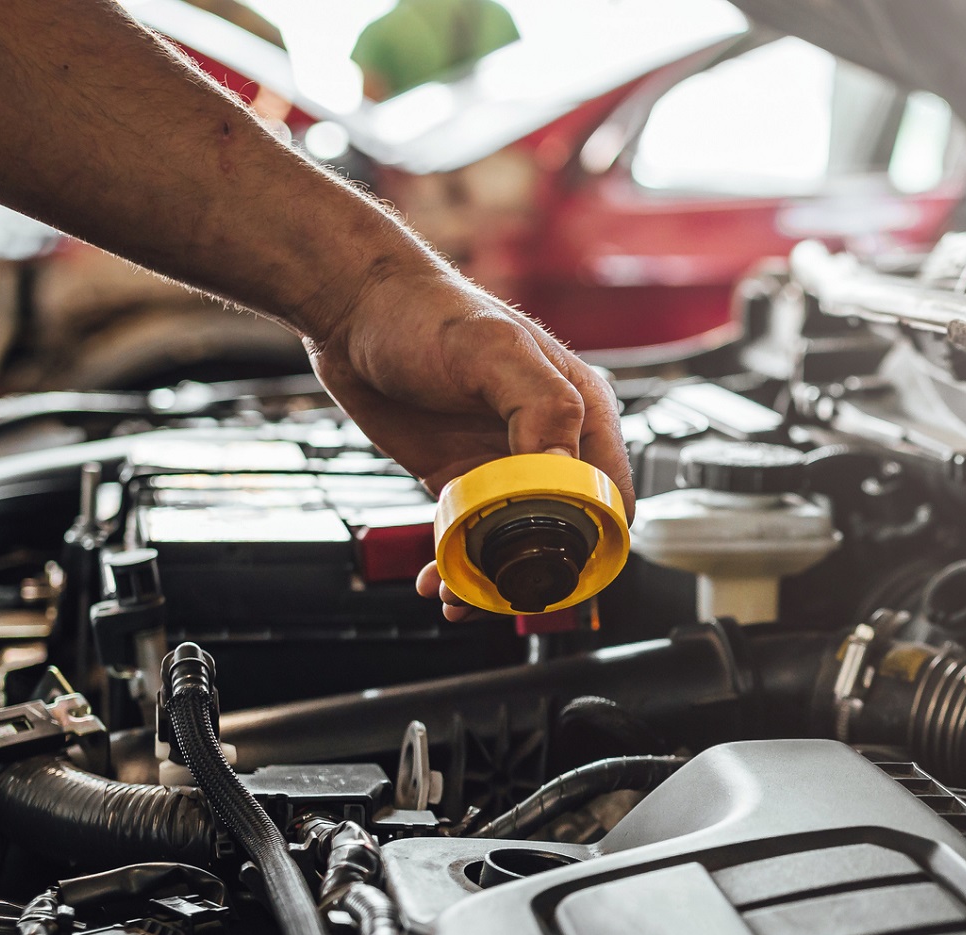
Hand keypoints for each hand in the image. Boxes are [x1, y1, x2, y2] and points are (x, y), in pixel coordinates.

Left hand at [302, 264, 633, 620]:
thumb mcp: (491, 351)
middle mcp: (552, 441)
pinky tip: (438, 578)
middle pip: (568, 530)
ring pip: (520, 543)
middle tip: (499, 590)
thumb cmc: (426, 312)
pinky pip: (476, 536)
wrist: (353, 310)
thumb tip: (565, 472)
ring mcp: (505, 464)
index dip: (594, 536)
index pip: (612, 493)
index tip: (555, 562)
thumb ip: (541, 405)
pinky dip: (461, 566)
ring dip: (493, 578)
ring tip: (458, 594)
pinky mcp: (464, 478)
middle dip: (539, 571)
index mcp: (581, 409)